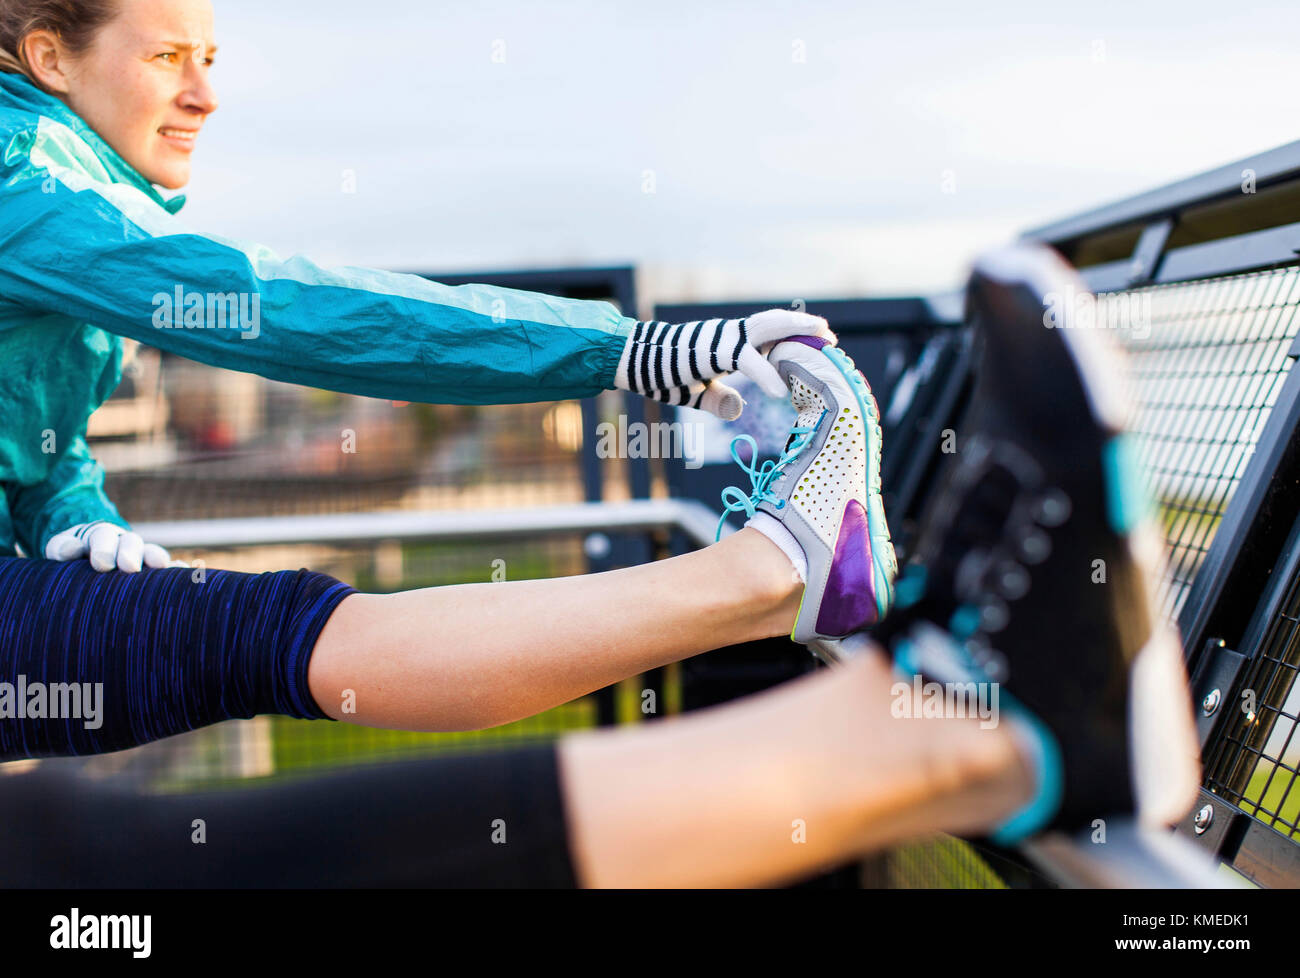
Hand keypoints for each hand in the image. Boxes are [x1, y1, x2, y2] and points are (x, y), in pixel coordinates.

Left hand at [45, 521, 175, 572]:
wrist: (89, 559)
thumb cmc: (74, 556)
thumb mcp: (60, 549)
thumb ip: (61, 547)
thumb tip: (72, 550)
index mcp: (101, 536)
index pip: (103, 537)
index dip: (104, 549)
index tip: (101, 564)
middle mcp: (125, 543)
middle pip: (131, 542)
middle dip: (130, 553)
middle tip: (128, 567)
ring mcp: (142, 557)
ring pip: (152, 553)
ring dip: (156, 559)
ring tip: (160, 567)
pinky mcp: (154, 572)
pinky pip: (169, 568)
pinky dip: (177, 569)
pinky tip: (184, 572)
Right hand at [614, 308, 836, 419]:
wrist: (633, 360)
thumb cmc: (661, 375)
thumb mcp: (696, 393)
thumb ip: (718, 401)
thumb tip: (738, 410)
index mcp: (728, 343)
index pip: (768, 335)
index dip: (792, 337)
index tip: (814, 343)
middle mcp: (729, 335)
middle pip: (775, 323)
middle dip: (804, 327)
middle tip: (831, 335)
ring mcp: (722, 339)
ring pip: (767, 328)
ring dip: (796, 332)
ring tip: (822, 341)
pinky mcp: (712, 351)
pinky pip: (745, 361)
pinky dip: (765, 374)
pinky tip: (780, 391)